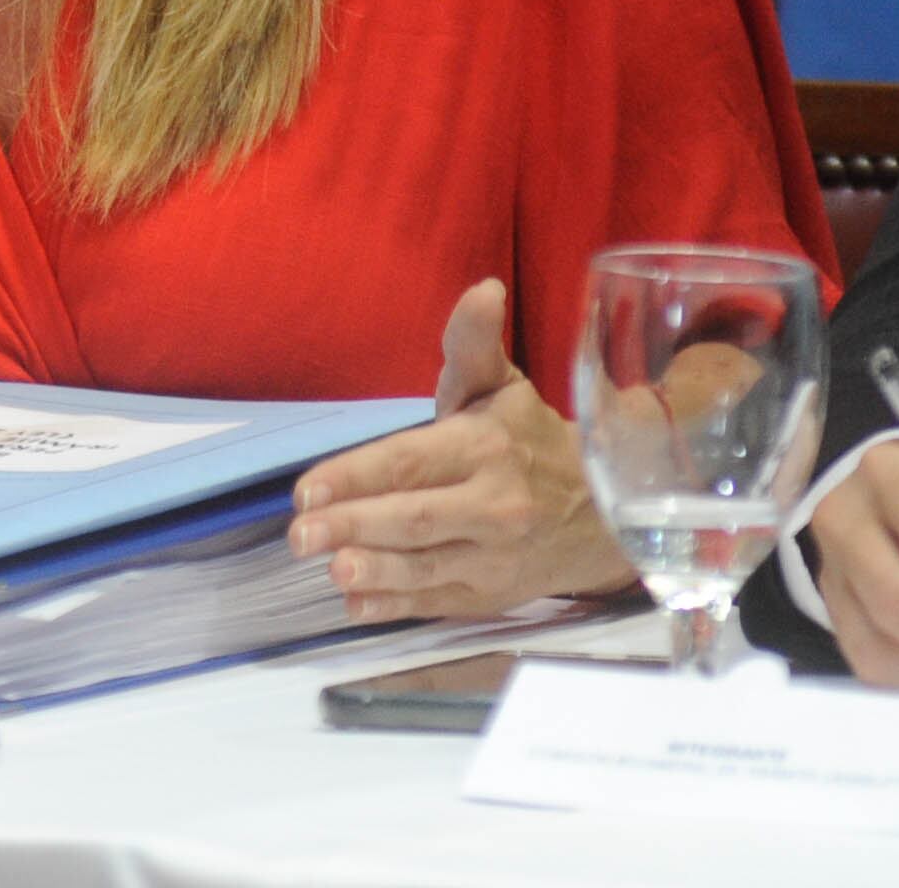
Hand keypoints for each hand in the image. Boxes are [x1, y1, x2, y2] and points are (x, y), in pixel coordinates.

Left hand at [287, 279, 628, 620]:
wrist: (598, 513)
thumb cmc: (528, 440)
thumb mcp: (501, 386)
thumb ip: (473, 343)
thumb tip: (482, 289)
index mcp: (488, 446)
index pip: (413, 461)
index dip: (358, 474)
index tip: (307, 488)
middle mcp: (494, 505)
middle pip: (416, 518)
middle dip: (356, 525)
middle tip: (300, 534)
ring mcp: (493, 558)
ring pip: (427, 568)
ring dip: (376, 573)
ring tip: (331, 570)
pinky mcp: (489, 598)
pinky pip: (437, 604)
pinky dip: (396, 609)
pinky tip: (355, 607)